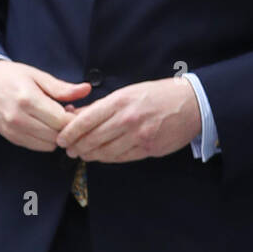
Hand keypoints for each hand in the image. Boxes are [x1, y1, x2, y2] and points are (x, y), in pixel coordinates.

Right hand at [0, 60, 92, 150]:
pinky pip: (37, 146)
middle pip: (56, 134)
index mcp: (28, 99)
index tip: (76, 110)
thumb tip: (86, 89)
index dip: (74, 118)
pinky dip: (45, 139)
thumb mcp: (37, 76)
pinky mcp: (11, 138)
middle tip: (67, 114)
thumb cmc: (11, 77)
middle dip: (67, 127)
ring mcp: (13, 130)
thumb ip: (62, 88)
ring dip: (56, 135)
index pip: (61, 120)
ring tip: (54, 120)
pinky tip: (44, 126)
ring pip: (48, 144)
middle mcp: (19, 118)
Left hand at [54, 77, 200, 161]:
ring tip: (83, 154)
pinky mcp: (149, 148)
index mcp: (120, 101)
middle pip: (92, 139)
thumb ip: (102, 105)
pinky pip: (122, 157)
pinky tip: (101, 156)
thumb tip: (76, 113)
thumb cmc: (158, 95)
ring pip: (105, 152)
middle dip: (77, 147)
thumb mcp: (128, 92)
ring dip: (90, 155)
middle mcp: (128, 119)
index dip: (69, 133)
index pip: (86, 120)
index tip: (61, 139)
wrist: (191, 103)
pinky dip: (108, 158)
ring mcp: (139, 136)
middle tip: (69, 150)